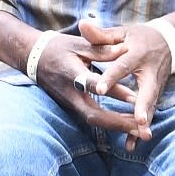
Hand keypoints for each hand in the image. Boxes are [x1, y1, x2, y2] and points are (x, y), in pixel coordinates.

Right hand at [24, 30, 146, 141]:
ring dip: (118, 126)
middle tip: (142, 129)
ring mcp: (71, 103)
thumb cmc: (57, 48)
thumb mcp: (78, 44)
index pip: (93, 85)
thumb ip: (101, 49)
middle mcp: (71, 94)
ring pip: (96, 120)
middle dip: (119, 123)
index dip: (113, 91)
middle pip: (95, 116)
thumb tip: (123, 50)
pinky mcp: (73, 106)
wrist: (33, 58)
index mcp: (72, 74)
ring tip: (141, 131)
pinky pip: (94, 118)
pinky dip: (111, 122)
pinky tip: (128, 124)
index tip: (134, 98)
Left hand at [78, 19, 174, 149]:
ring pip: (150, 107)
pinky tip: (132, 145)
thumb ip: (101, 34)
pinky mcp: (154, 96)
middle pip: (147, 91)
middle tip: (139, 121)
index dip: (111, 77)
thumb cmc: (138, 37)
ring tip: (139, 139)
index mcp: (138, 54)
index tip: (100, 89)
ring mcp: (155, 87)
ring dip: (144, 124)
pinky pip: (147, 114)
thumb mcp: (121, 32)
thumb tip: (82, 24)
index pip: (123, 66)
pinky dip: (139, 129)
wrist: (167, 42)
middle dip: (143, 107)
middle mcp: (150, 73)